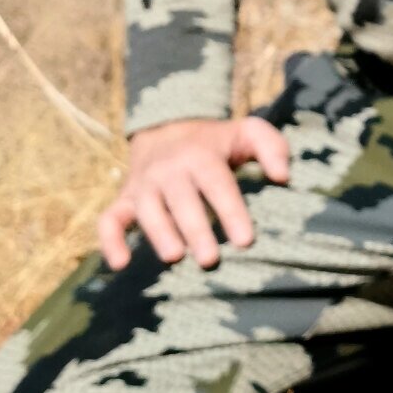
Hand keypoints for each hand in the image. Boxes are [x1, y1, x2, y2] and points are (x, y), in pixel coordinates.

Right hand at [98, 116, 291, 274]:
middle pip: (181, 201)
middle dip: (194, 230)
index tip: (246, 241)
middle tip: (210, 260)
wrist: (166, 128)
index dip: (231, 212)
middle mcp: (168, 170)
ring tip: (175, 258)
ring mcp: (143, 186)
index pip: (217, 184)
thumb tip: (284, 177)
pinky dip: (109, 240)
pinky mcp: (124, 200)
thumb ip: (272, 148)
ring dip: (158, 233)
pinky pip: (109, 219)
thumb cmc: (216, 141)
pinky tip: (119, 264)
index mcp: (200, 156)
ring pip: (146, 210)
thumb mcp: (248, 132)